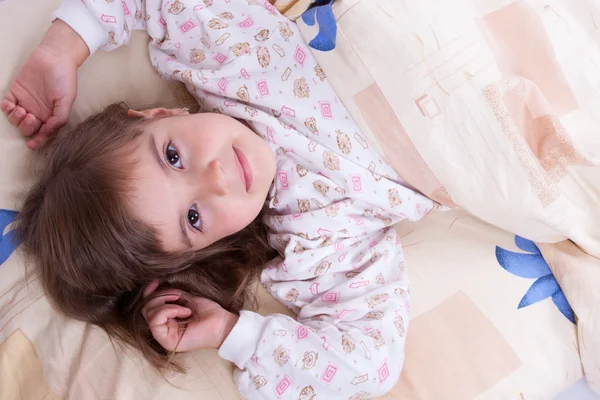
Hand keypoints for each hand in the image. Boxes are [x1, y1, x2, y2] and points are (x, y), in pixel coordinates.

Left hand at [1, 20, 88, 149]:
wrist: (54, 57)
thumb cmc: (64, 78)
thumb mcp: (67, 100)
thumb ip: (59, 118)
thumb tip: (48, 131)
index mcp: (51, 116)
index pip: (43, 133)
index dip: (37, 141)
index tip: (32, 145)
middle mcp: (38, 111)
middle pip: (27, 129)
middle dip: (27, 127)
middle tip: (32, 117)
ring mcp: (26, 102)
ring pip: (15, 120)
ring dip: (16, 120)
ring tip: (22, 111)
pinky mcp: (15, 92)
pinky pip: (7, 105)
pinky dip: (6, 108)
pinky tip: (11, 105)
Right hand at [142, 281, 238, 351]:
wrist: (222, 323)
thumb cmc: (207, 312)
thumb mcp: (184, 298)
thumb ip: (168, 294)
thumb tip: (152, 284)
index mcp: (165, 321)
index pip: (147, 306)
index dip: (149, 293)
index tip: (155, 282)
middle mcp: (162, 330)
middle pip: (146, 309)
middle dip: (160, 297)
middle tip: (178, 296)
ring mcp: (163, 337)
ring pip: (149, 313)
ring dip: (167, 303)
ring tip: (184, 306)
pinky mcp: (167, 341)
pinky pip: (156, 320)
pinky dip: (170, 310)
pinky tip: (185, 311)